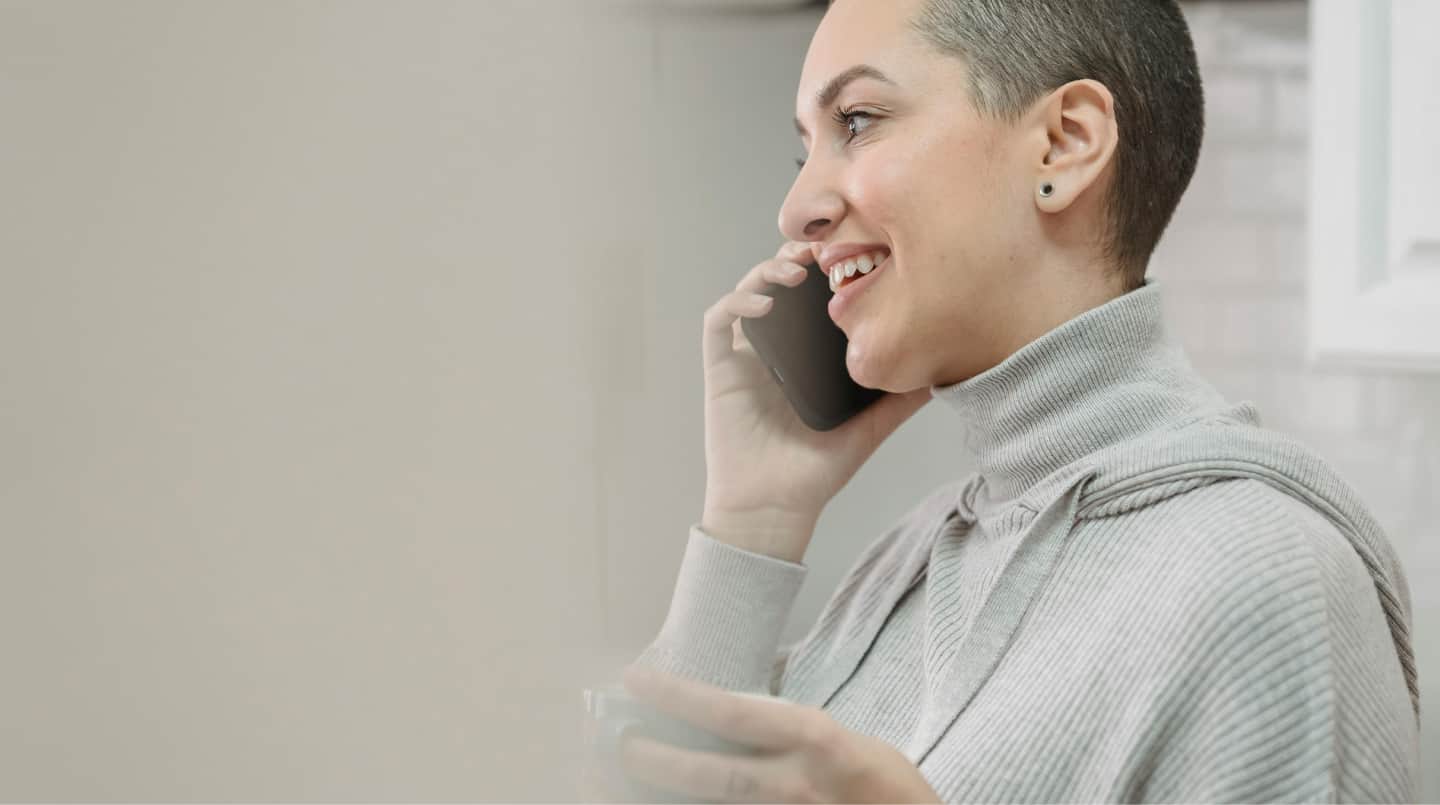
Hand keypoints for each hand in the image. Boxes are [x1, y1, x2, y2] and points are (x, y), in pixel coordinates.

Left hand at [614, 665, 940, 803]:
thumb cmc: (884, 786)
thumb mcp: (844, 738)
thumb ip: (787, 725)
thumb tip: (730, 704)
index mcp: (816, 741)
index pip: (733, 713)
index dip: (678, 697)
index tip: (637, 682)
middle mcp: (798, 785)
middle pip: (709, 774)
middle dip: (653, 760)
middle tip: (612, 743)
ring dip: (660, 797)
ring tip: (610, 783)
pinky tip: (658, 804)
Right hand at [701, 241, 930, 561]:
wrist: (773, 508)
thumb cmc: (815, 472)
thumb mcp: (869, 428)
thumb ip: (900, 399)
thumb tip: (943, 370)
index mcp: (807, 355)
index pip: (815, 297)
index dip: (829, 269)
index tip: (855, 255)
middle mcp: (775, 347)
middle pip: (780, 283)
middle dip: (799, 256)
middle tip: (825, 250)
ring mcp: (745, 355)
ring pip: (748, 291)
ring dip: (768, 271)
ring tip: (796, 272)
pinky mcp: (720, 368)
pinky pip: (718, 321)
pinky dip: (738, 303)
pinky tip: (765, 305)